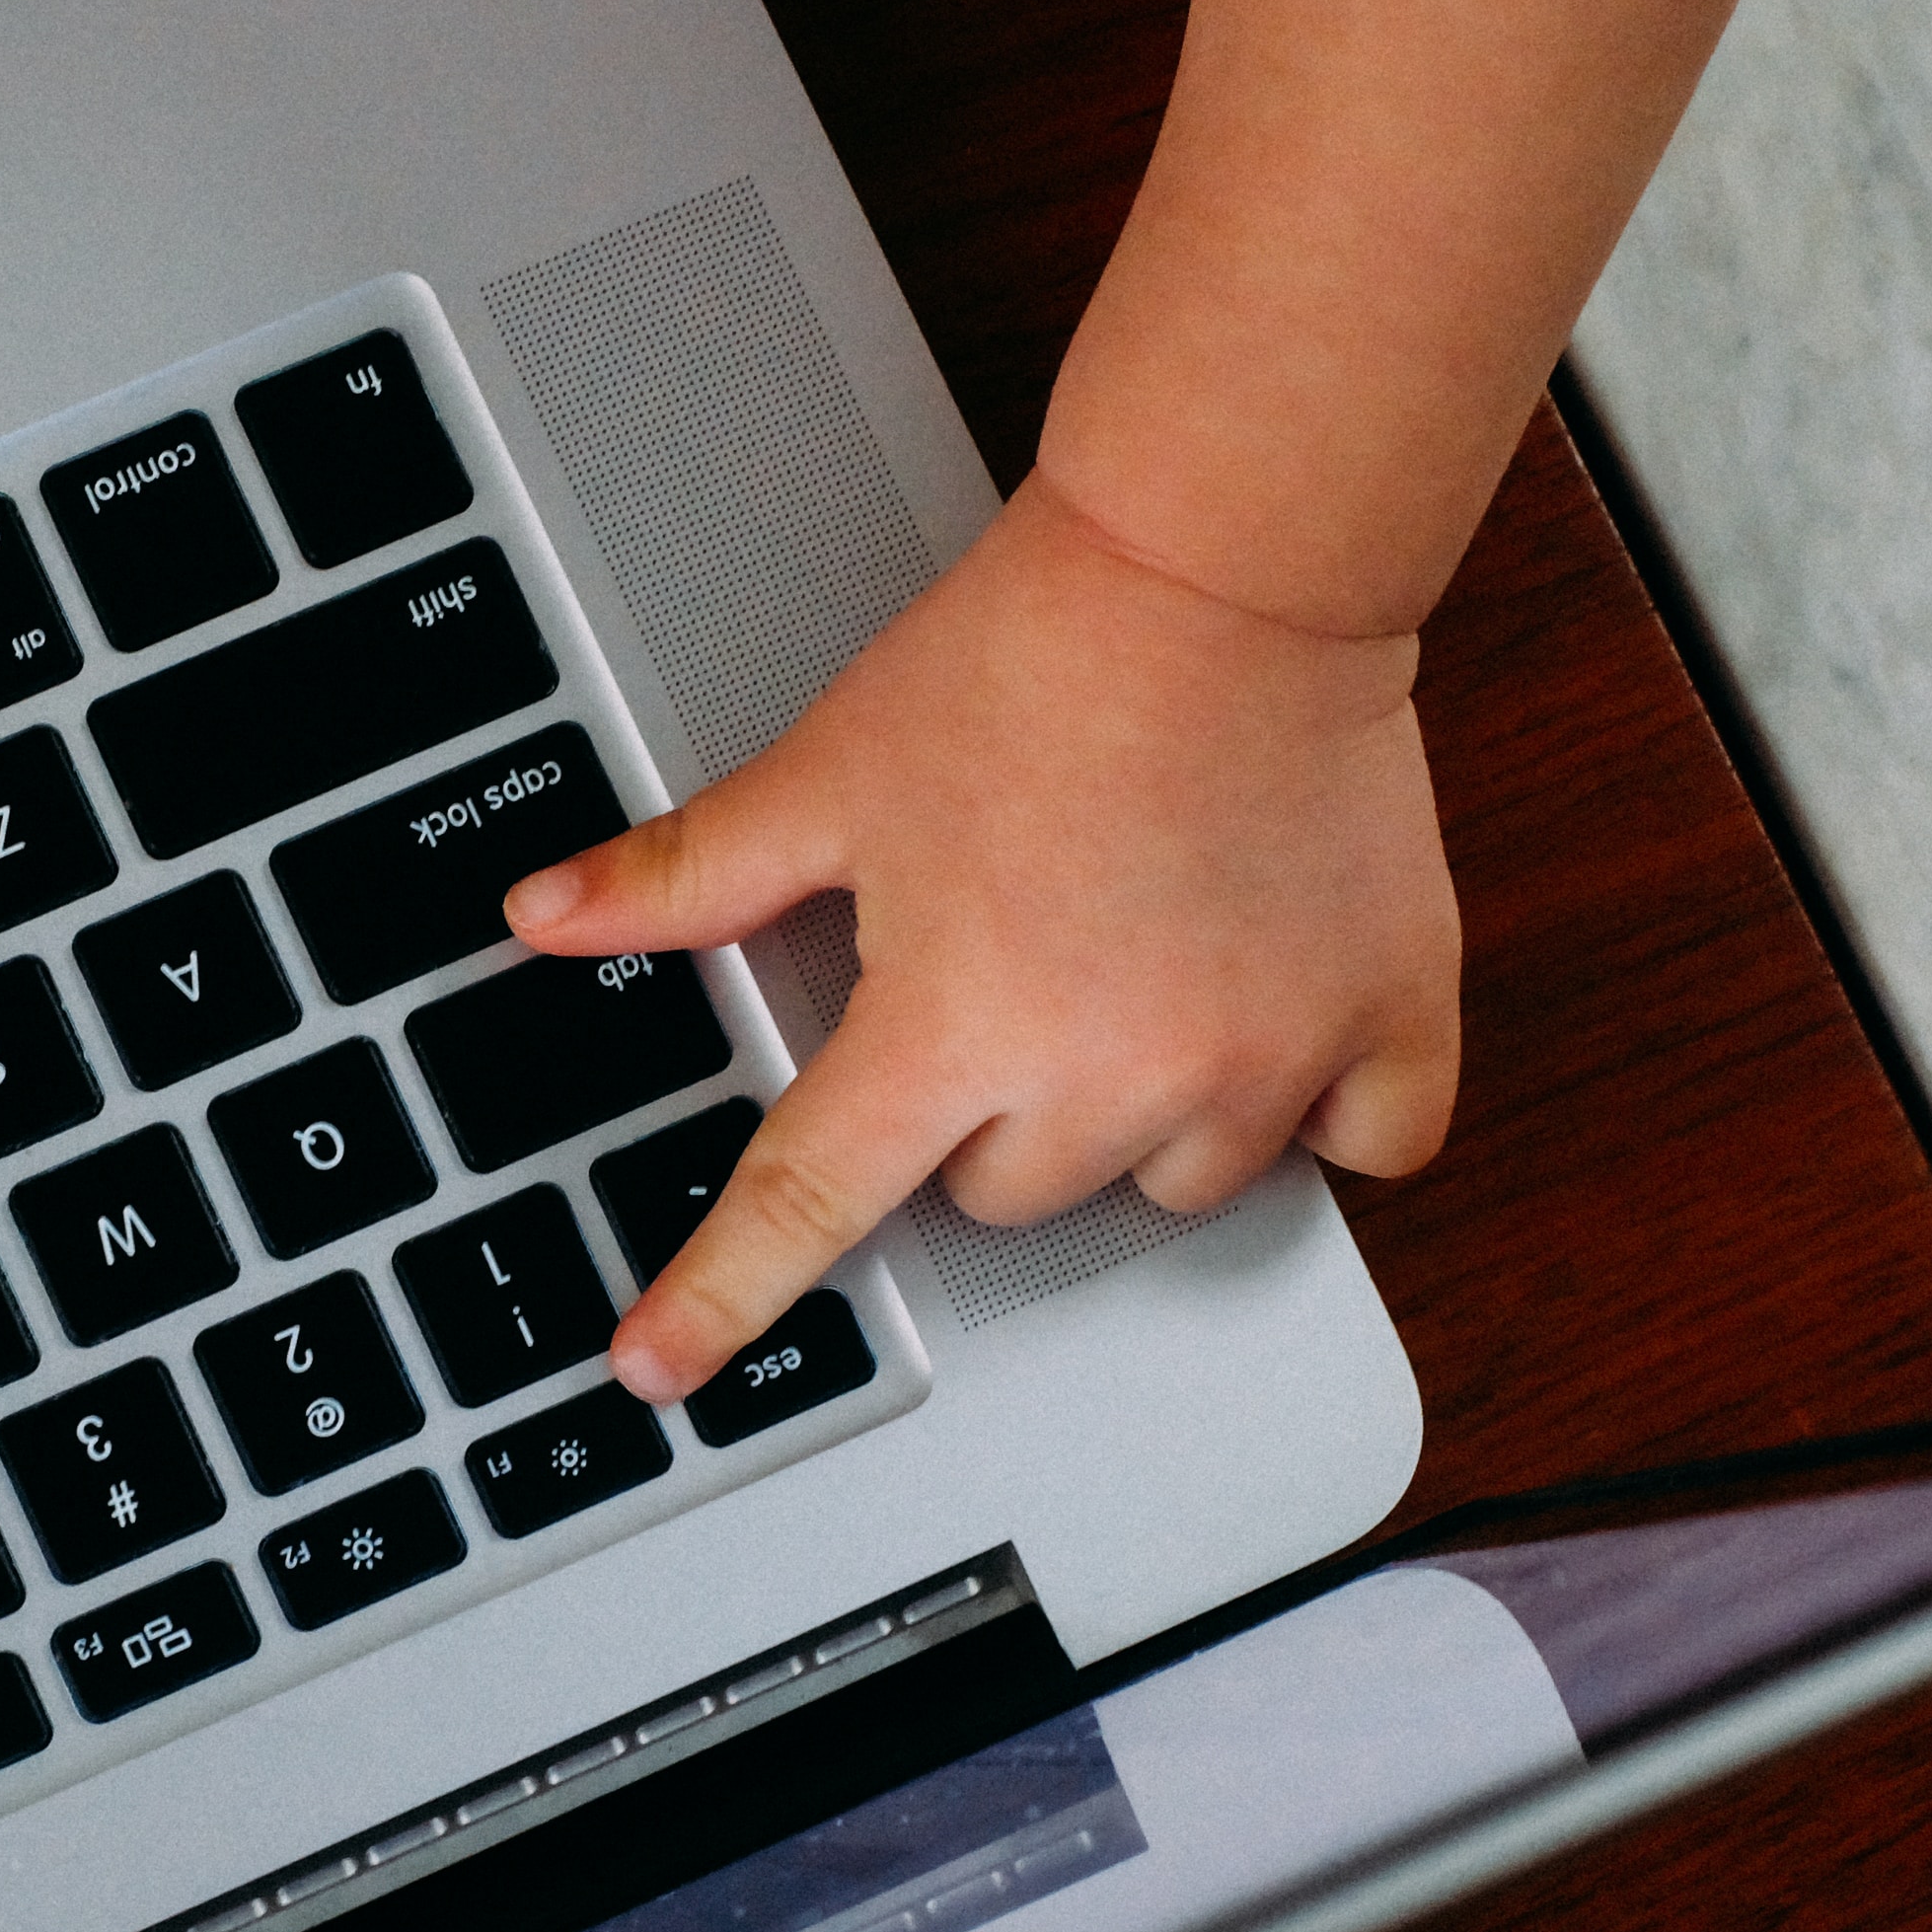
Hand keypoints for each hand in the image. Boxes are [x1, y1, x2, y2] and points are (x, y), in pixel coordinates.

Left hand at [498, 476, 1460, 1399]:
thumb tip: (541, 914)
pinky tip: (1280, 1012)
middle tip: (1016, 966)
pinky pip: (1364, 1146)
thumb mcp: (832, 772)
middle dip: (995, 1108)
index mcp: (954, 1025)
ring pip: (1173, 1185)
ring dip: (1149, 1112)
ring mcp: (1262, 1063)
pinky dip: (1325, 1106)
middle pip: (1010, 1195)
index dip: (719, 1294)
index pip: (806, 1202)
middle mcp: (1110, 1075)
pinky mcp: (1389, 1019)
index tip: (660, 1368)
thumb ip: (687, 874)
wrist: (1226, 563)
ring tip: (1141, 960)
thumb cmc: (1033, 657)